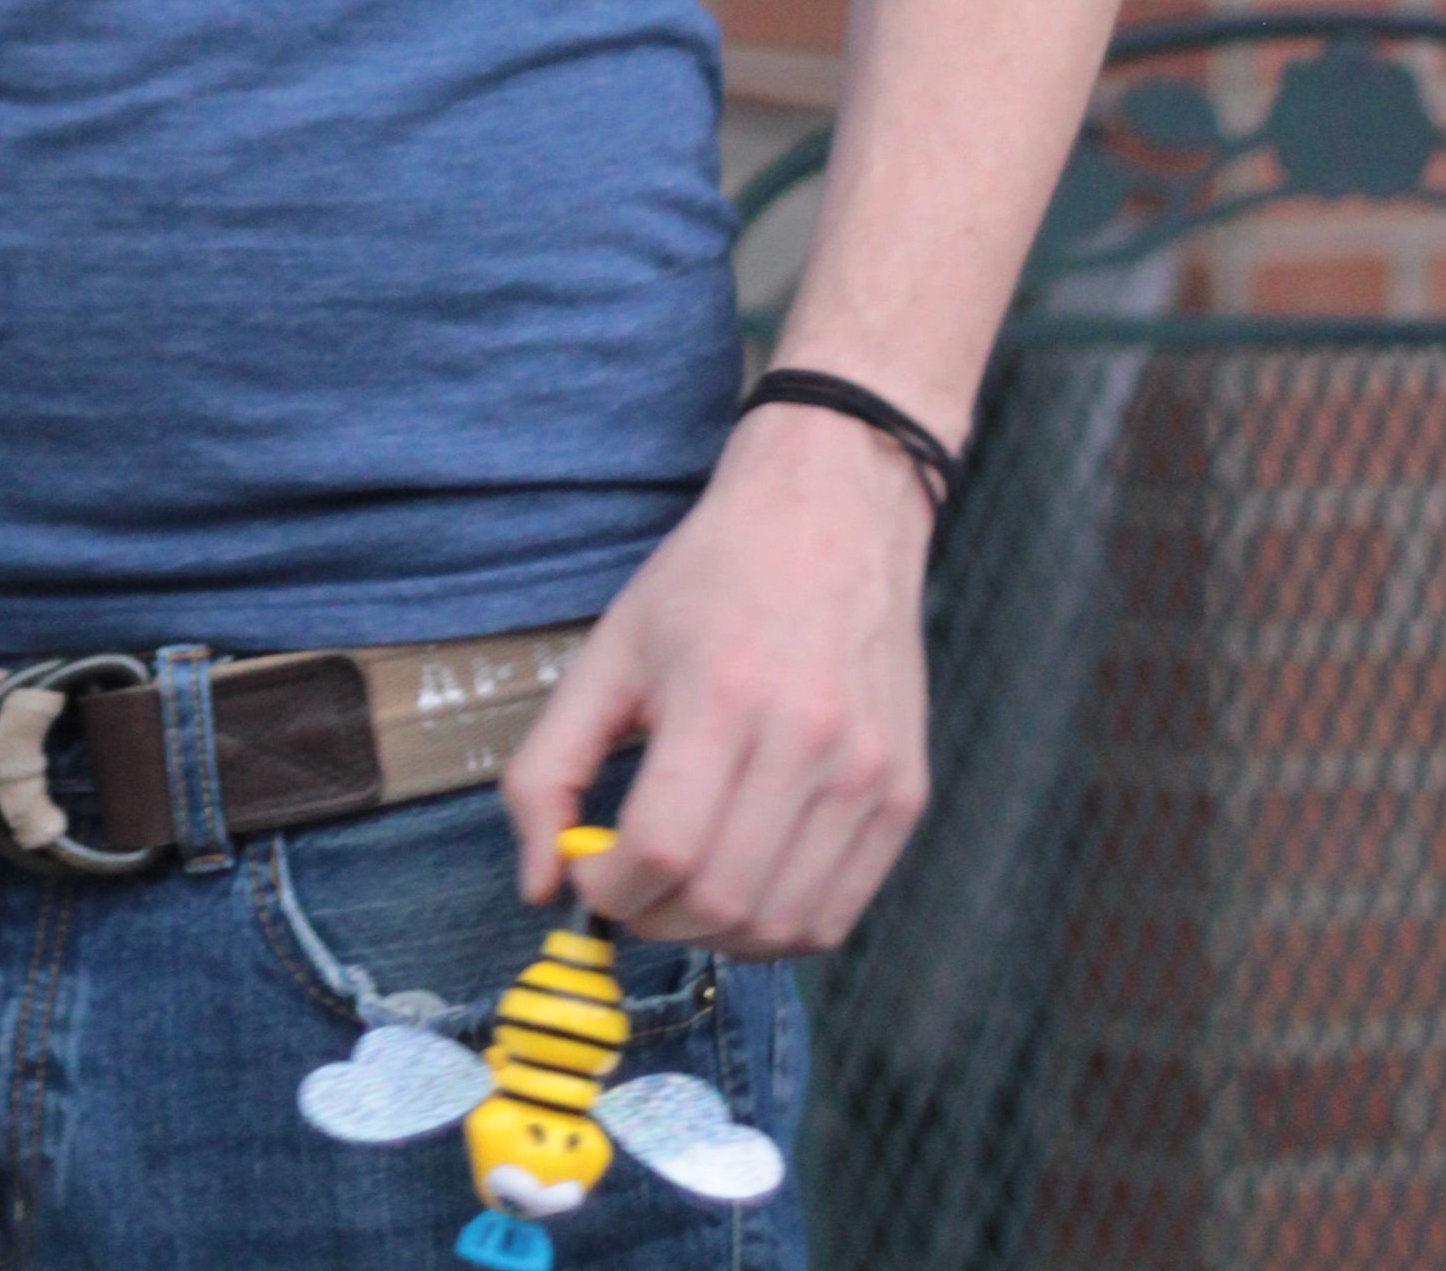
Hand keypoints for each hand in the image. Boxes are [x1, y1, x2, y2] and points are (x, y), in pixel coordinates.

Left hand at [499, 404, 932, 957]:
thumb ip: (550, 768)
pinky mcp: (906, 794)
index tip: (590, 871)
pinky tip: (744, 884)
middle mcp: (808, 740)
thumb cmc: (712, 579)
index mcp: (722, 695)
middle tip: (630, 887)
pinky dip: (779, 926)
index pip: (662, 848)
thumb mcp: (608, 650)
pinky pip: (838, 914)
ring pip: (782, 925)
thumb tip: (539, 883)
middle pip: (721, 900)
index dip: (610, 886)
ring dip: (715, 934)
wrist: (833, 511)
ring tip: (684, 888)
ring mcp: (868, 773)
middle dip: (654, 917)